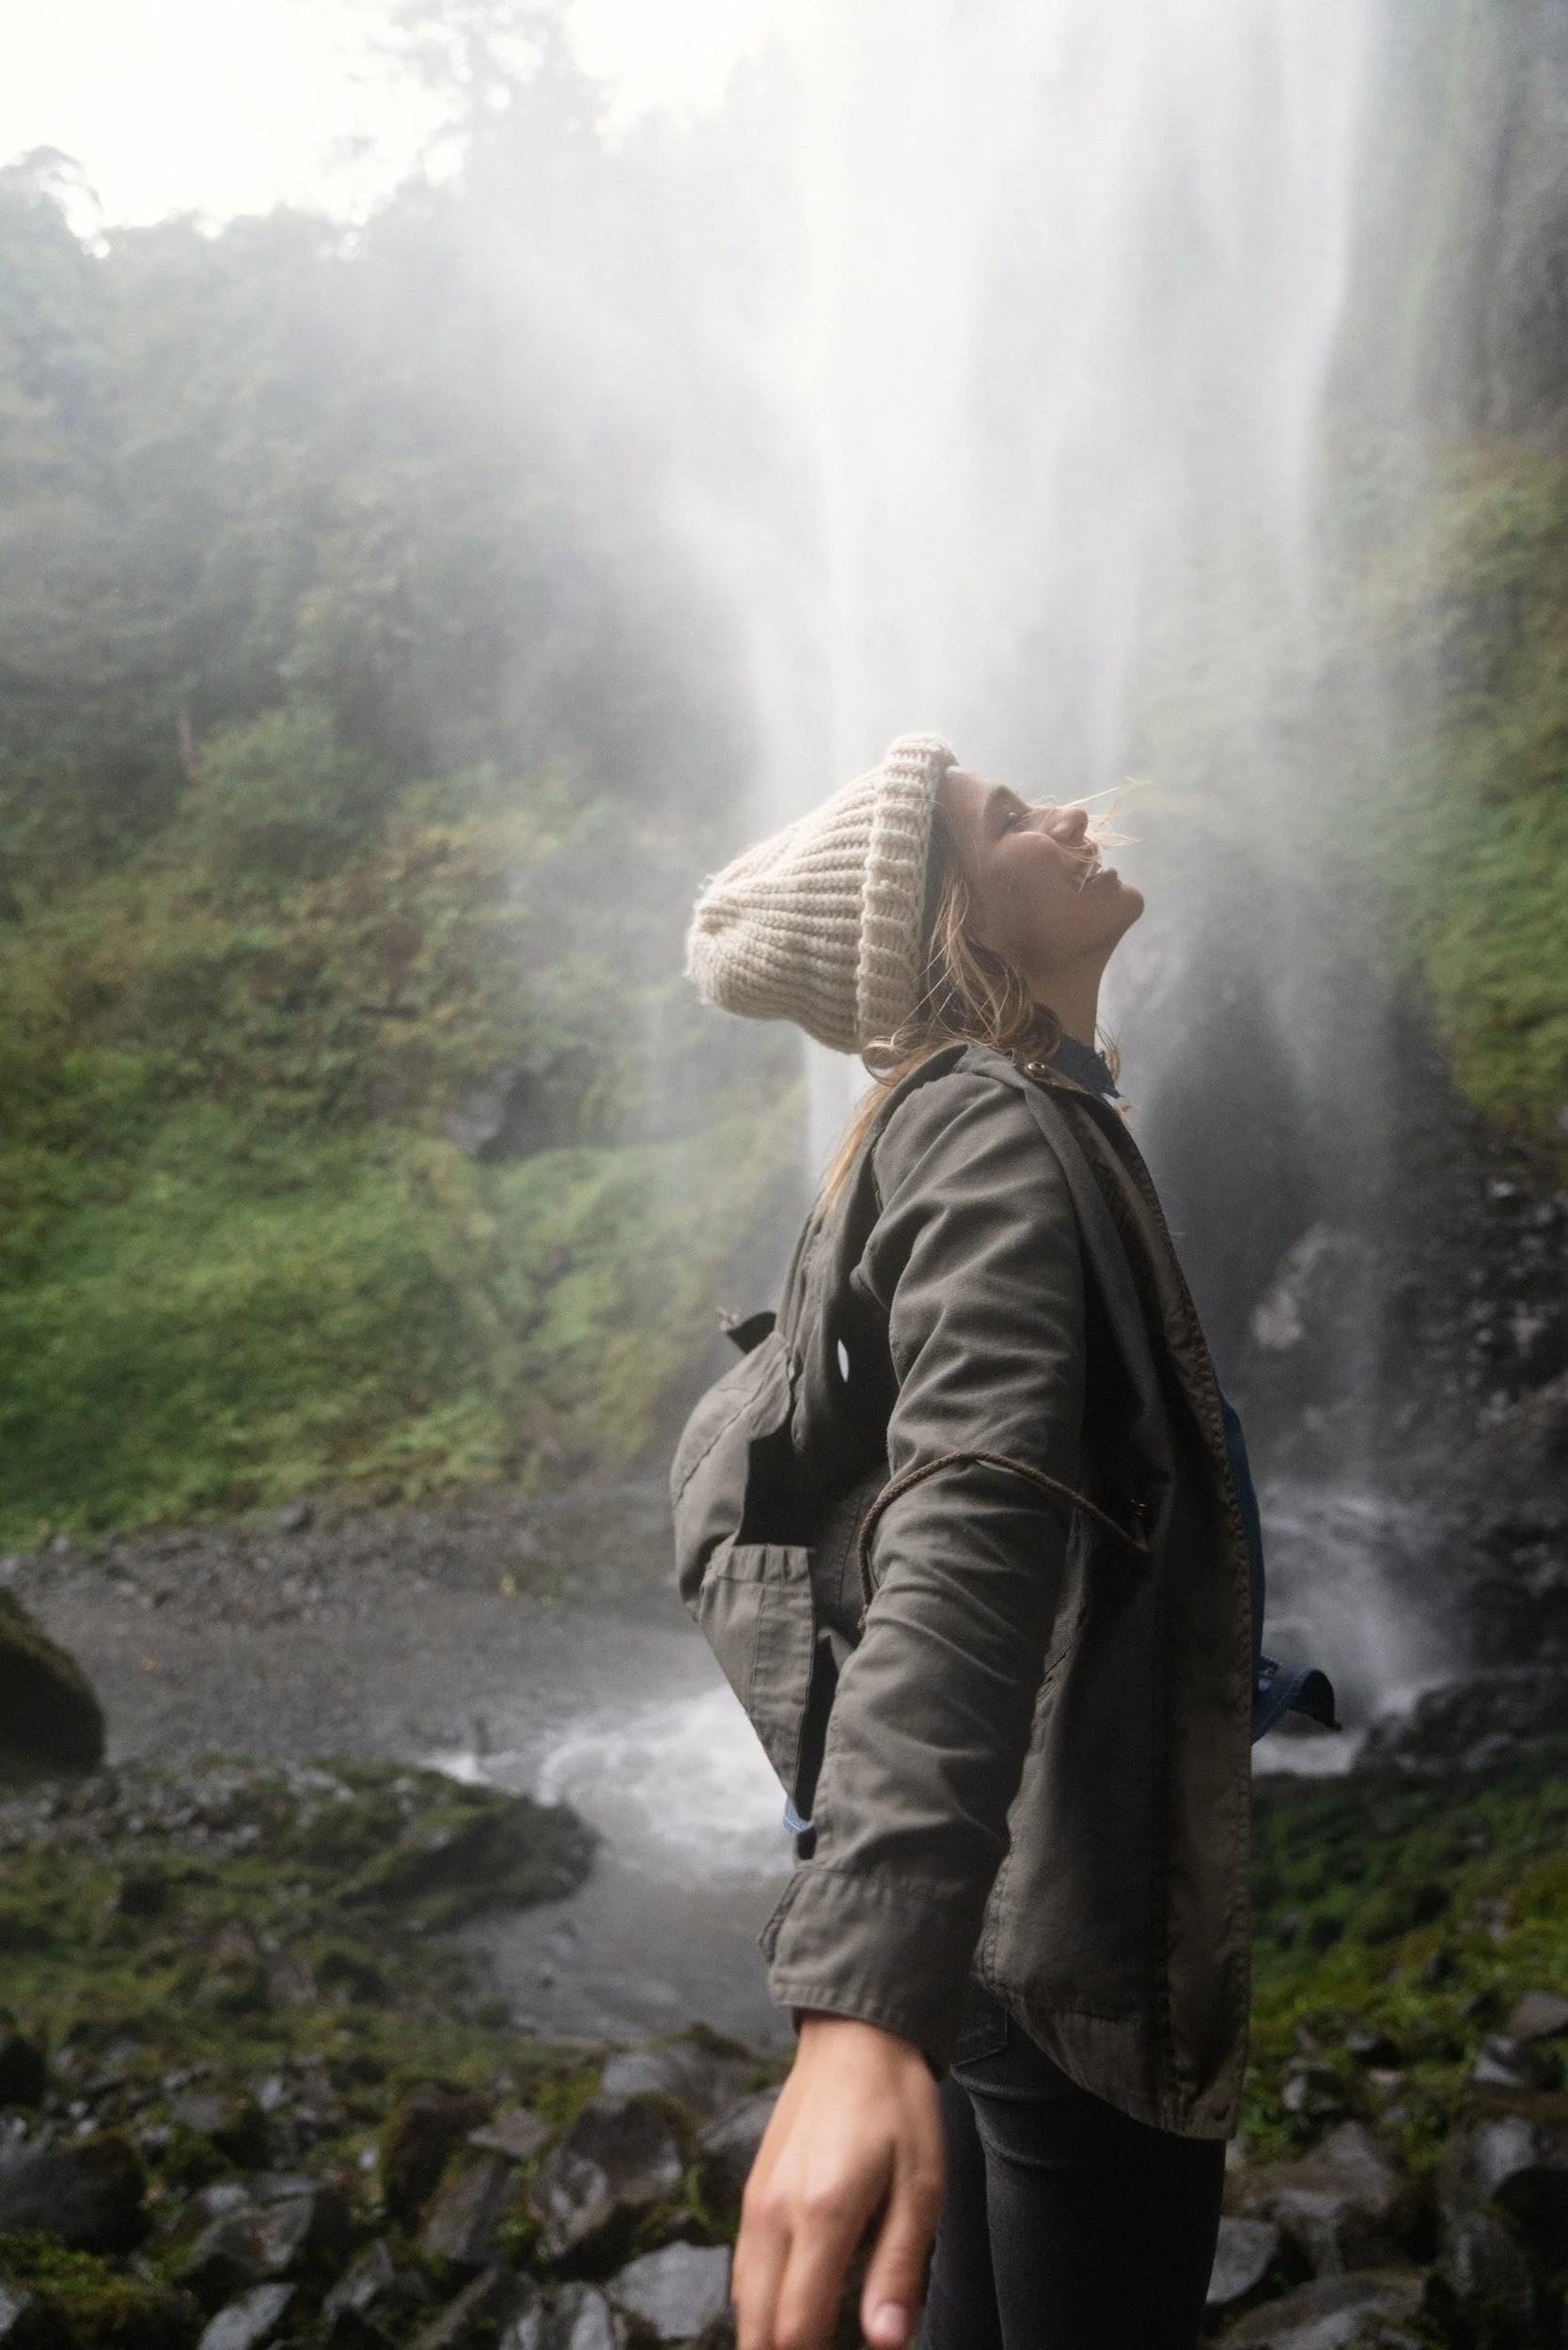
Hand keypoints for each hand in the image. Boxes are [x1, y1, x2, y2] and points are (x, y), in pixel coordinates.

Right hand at [732, 2014, 943, 2349]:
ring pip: (742, 2301)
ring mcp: (755, 2201)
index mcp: (820, 2215)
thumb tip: (885, 2343)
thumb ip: (898, 2269)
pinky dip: (758, 2303)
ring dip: (767, 2335)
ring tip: (809, 2343)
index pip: (795, 2328)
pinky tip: (787, 2311)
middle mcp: (774, 2214)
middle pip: (757, 2326)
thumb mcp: (921, 2185)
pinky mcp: (753, 2190)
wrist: (853, 2037)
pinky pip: (743, 2269)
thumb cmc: (897, 2108)